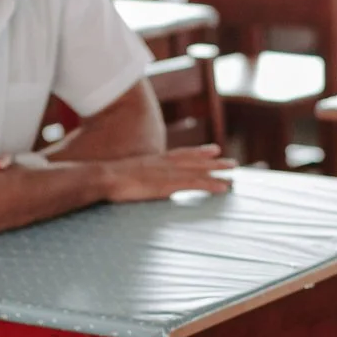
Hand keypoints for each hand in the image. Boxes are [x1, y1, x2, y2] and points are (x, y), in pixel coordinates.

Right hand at [105, 145, 231, 201]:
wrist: (103, 177)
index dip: (197, 152)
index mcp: (154, 161)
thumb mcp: (125, 174)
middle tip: (232, 162)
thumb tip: (136, 184)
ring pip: (199, 170)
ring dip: (218, 170)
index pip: (180, 154)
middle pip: (194, 159)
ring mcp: (167, 173)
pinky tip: (224, 187)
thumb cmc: (107, 178)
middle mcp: (164, 163)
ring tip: (234, 172)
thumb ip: (136, 177)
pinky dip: (211, 184)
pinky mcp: (169, 185)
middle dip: (214, 160)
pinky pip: (195, 184)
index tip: (213, 149)